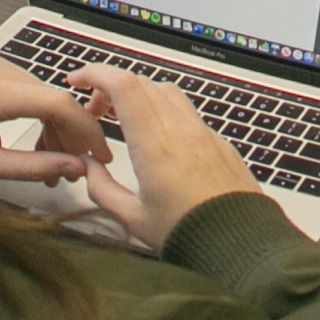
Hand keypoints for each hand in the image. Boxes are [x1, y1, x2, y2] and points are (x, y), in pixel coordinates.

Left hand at [0, 57, 107, 185]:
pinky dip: (43, 118)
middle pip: (56, 99)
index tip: (99, 153)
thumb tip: (73, 167)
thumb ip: (31, 167)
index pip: (57, 103)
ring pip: (48, 96)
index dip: (85, 129)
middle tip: (78, 168)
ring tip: (55, 164)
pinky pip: (34, 94)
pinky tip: (41, 145)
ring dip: (58, 130)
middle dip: (72, 136)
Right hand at [68, 65, 259, 248]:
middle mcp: (181, 130)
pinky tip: (155, 137)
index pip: (123, 86)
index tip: (77, 80)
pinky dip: (163, 110)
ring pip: (166, 92)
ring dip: (139, 96)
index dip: (96, 74)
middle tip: (94, 112)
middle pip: (142, 84)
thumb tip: (87, 165)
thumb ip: (102, 188)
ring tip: (123, 120)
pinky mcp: (219, 142)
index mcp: (155, 146)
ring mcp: (203, 133)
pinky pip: (187, 111)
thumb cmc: (190, 235)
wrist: (241, 244)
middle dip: (110, 88)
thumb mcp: (133, 219)